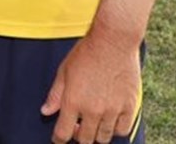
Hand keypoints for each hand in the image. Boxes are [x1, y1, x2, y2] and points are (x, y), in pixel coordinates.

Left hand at [41, 28, 140, 143]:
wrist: (113, 42)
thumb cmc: (86, 53)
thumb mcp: (64, 71)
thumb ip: (55, 95)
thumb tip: (45, 112)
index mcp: (73, 101)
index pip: (64, 132)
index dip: (59, 139)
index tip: (58, 138)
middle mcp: (93, 110)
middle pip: (85, 139)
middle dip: (78, 136)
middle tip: (77, 127)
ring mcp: (112, 110)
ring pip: (104, 137)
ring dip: (96, 134)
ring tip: (93, 124)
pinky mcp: (129, 107)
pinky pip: (122, 130)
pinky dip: (115, 129)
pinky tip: (110, 121)